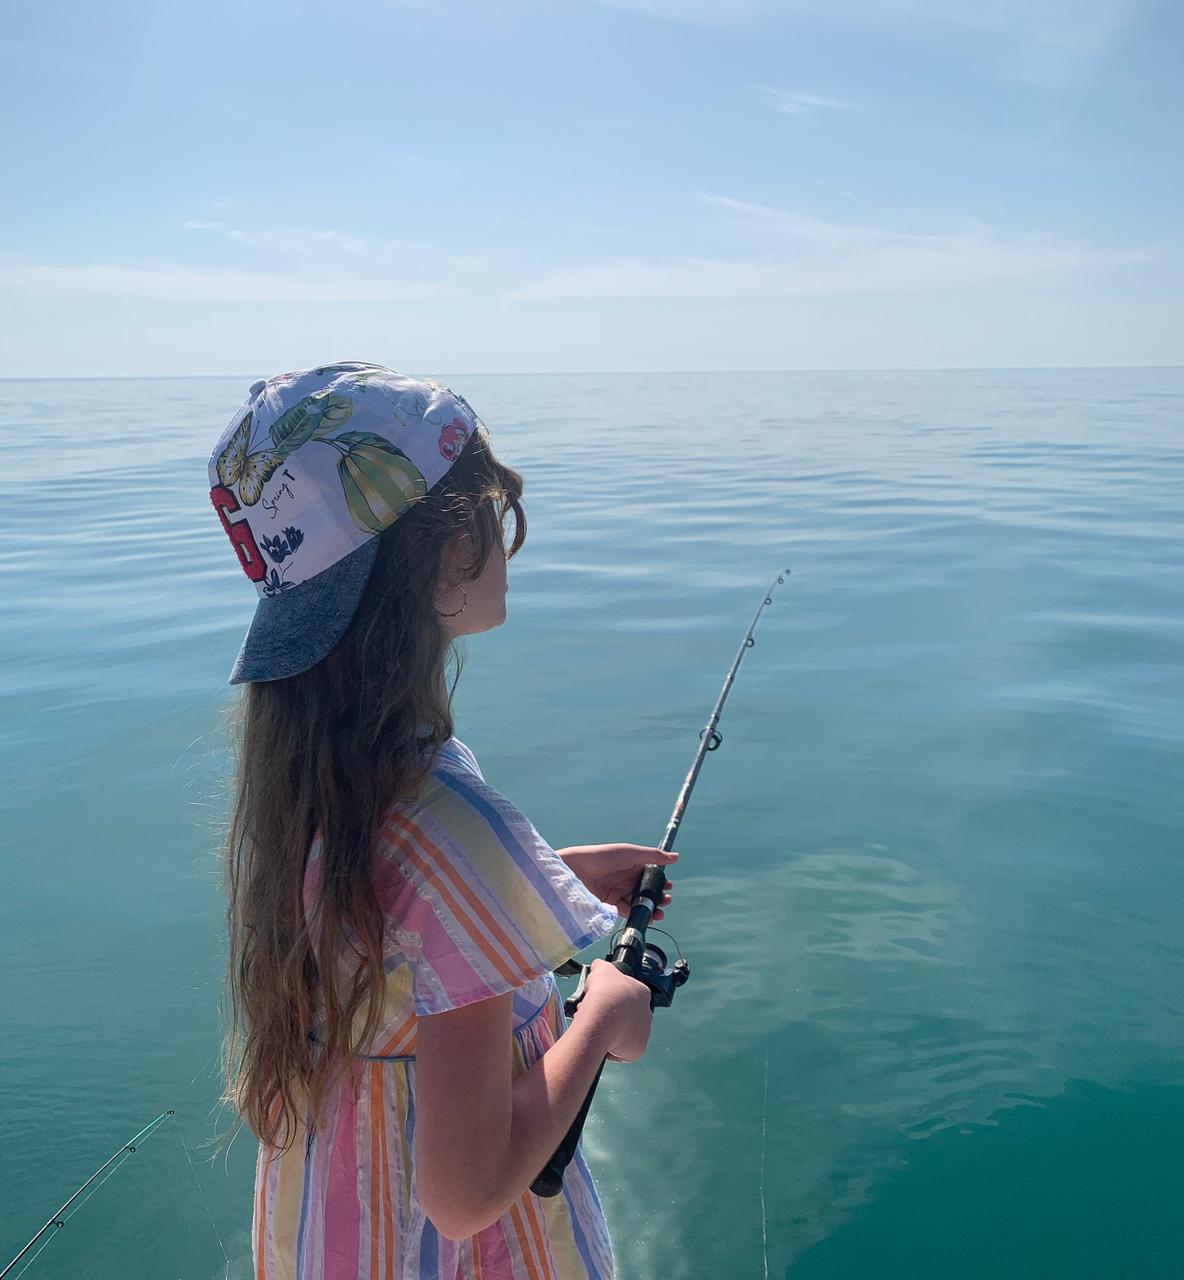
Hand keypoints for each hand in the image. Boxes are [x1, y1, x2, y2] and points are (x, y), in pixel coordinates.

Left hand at [556, 844, 677, 919]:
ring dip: (651, 907)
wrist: (577, 871)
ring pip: (639, 901)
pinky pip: (627, 911)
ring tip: (659, 912)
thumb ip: (653, 856)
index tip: (669, 886)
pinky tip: (646, 917)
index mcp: (631, 863)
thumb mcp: (631, 853)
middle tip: (666, 900)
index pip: (650, 874)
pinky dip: (638, 914)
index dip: (660, 881)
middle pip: (646, 889)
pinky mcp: (610, 904)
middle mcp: (625, 878)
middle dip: (658, 896)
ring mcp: (618, 891)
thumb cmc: (603, 856)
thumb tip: (675, 857)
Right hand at [577, 959, 653, 1062]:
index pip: (626, 997)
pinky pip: (622, 1051)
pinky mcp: (638, 1050)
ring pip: (623, 1033)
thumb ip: (601, 967)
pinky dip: (610, 1048)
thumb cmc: (604, 991)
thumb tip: (597, 966)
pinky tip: (600, 1041)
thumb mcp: (601, 969)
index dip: (610, 1000)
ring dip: (610, 1032)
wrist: (604, 1015)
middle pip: (625, 1016)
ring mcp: (644, 1032)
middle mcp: (647, 1013)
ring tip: (593, 1028)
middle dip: (610, 1017)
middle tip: (593, 1016)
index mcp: (642, 993)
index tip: (598, 1002)